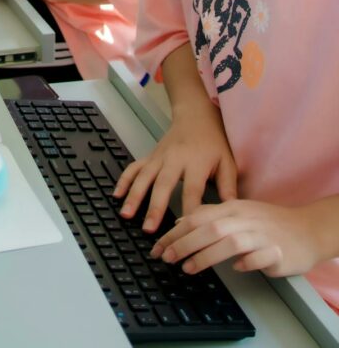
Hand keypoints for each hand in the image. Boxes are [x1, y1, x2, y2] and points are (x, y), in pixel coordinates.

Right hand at [113, 103, 236, 232]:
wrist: (195, 115)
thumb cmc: (214, 142)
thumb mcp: (227, 161)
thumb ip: (228, 187)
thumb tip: (231, 213)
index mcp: (196, 163)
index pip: (192, 191)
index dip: (189, 211)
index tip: (185, 232)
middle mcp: (174, 159)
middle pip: (163, 184)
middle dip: (155, 207)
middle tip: (149, 229)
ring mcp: (159, 157)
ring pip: (144, 176)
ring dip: (134, 195)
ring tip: (127, 214)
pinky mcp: (150, 155)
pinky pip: (134, 167)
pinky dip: (124, 180)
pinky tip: (117, 195)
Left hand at [151, 199, 325, 277]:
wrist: (306, 229)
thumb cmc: (268, 223)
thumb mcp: (237, 212)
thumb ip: (210, 216)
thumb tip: (180, 223)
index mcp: (232, 208)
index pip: (198, 216)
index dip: (176, 231)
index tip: (158, 246)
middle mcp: (244, 219)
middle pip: (209, 229)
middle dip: (183, 244)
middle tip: (166, 258)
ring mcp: (261, 235)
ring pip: (230, 242)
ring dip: (206, 255)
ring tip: (188, 268)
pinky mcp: (277, 251)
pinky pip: (259, 256)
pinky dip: (247, 263)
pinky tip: (237, 269)